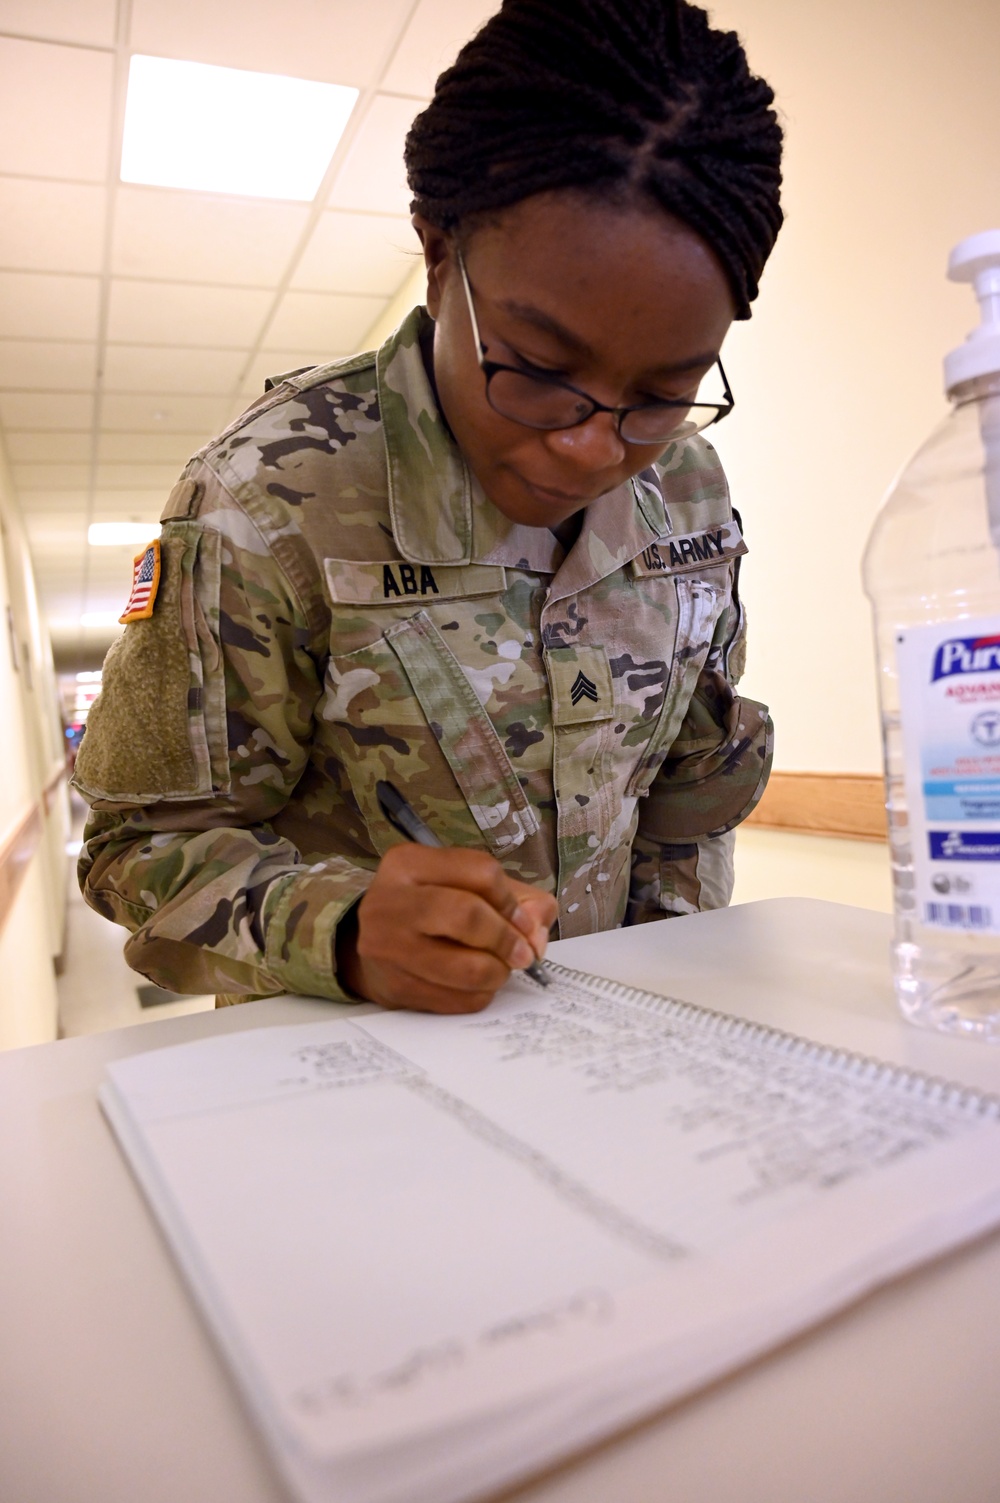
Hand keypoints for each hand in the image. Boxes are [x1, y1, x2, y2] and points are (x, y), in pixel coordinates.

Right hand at [337, 844, 557, 1012]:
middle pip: (468, 915)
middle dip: (507, 938)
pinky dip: (480, 994)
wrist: (373, 944)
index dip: (512, 900)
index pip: (481, 872)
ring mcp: (388, 948)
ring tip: (499, 968)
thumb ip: (518, 898)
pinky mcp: (396, 988)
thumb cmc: (431, 908)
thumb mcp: (466, 885)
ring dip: (498, 972)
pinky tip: (476, 984)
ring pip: (467, 968)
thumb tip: (536, 934)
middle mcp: (390, 901)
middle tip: (523, 953)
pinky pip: (459, 999)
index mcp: (409, 863)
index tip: (523, 920)